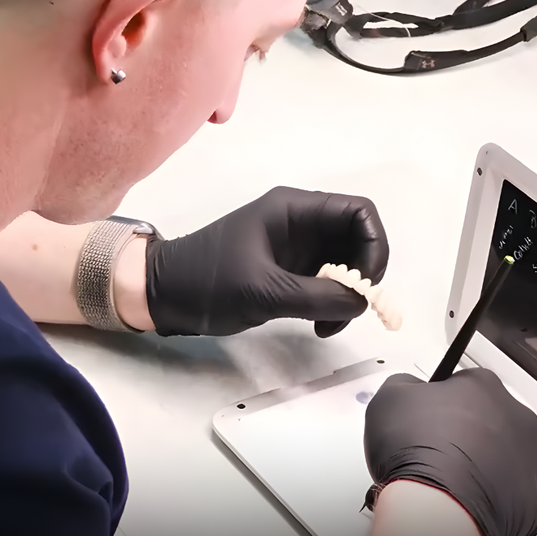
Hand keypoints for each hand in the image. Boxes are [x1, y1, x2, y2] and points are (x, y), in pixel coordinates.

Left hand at [144, 187, 387, 336]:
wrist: (162, 294)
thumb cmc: (205, 281)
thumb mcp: (263, 290)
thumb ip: (317, 296)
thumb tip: (361, 301)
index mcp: (293, 209)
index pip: (358, 211)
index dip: (374, 244)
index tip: (366, 283)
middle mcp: (301, 223)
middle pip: (357, 239)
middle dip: (362, 276)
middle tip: (350, 309)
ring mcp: (297, 247)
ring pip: (346, 265)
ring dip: (347, 296)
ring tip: (329, 326)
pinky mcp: (290, 271)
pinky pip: (328, 283)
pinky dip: (333, 304)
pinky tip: (320, 325)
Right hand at [363, 369, 536, 535]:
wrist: (438, 508)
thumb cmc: (418, 454)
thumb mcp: (389, 397)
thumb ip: (405, 384)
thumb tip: (409, 389)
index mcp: (484, 386)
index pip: (465, 386)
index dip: (441, 404)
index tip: (427, 421)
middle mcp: (517, 417)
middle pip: (491, 420)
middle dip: (468, 434)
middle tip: (437, 453)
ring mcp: (532, 458)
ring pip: (508, 456)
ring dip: (485, 464)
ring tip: (452, 482)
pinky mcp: (536, 498)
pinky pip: (516, 493)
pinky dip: (497, 497)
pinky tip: (470, 502)